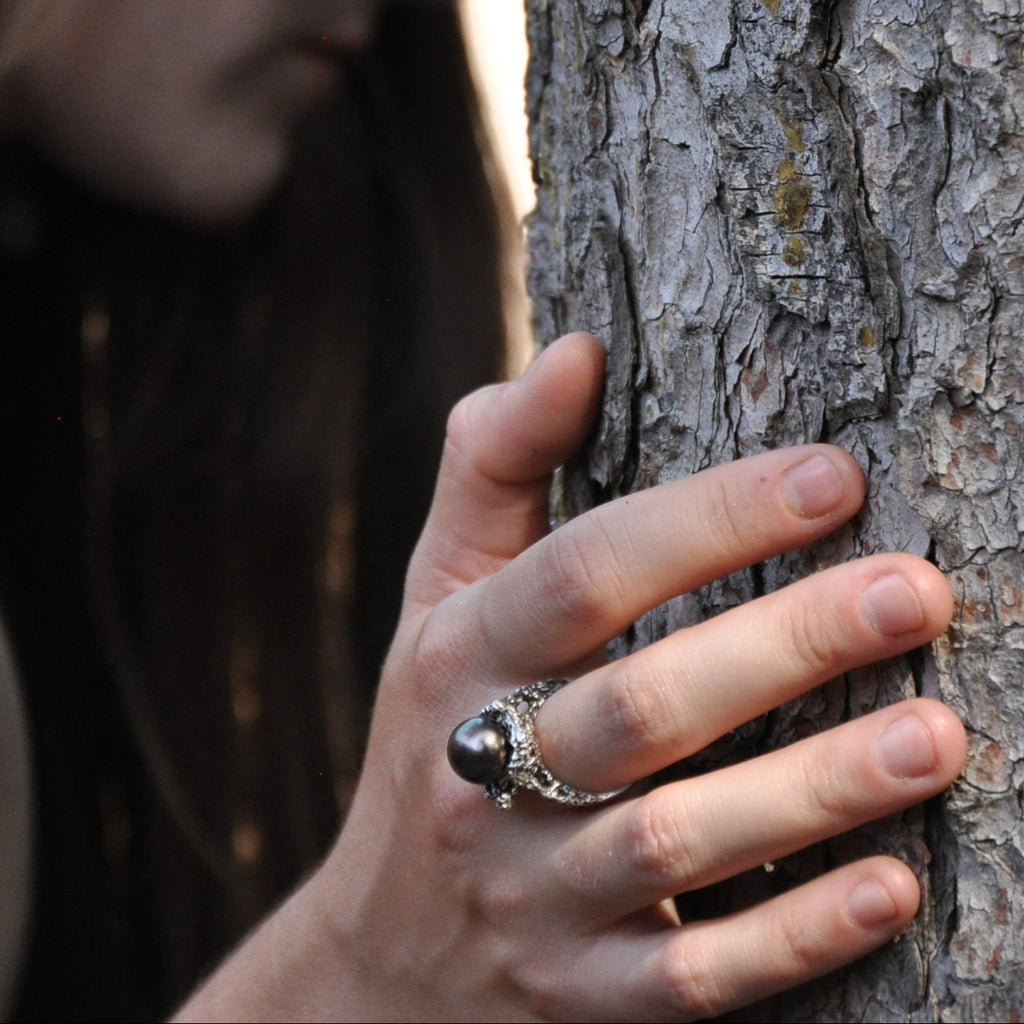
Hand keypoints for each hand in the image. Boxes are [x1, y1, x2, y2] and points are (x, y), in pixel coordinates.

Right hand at [177, 333, 965, 1022]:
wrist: (386, 949)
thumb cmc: (435, 729)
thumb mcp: (439, 596)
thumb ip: (496, 467)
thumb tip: (576, 350)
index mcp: (454, 658)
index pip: (577, 577)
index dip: (702, 523)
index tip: (831, 477)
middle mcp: (482, 773)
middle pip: (637, 706)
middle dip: (781, 646)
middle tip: (916, 591)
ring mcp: (530, 893)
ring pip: (672, 841)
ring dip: (808, 790)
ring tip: (940, 735)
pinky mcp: (577, 992)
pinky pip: (687, 976)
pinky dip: (789, 938)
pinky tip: (891, 890)